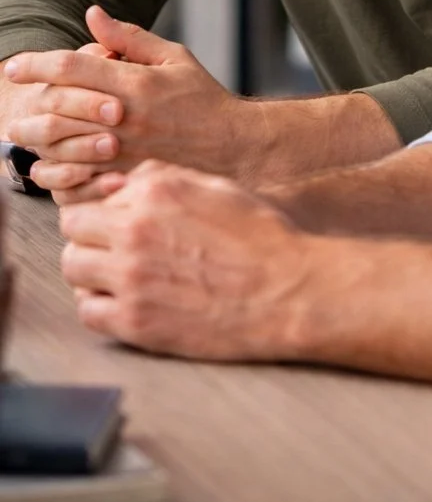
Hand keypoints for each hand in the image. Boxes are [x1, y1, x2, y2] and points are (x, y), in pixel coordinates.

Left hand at [5, 6, 248, 202]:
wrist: (234, 149)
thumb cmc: (203, 100)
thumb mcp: (174, 58)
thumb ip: (130, 38)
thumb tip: (93, 14)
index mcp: (134, 83)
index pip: (70, 67)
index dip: (34, 63)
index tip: (13, 66)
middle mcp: (124, 119)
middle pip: (54, 109)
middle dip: (26, 110)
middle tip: (15, 113)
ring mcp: (122, 155)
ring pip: (57, 150)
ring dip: (35, 145)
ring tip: (27, 141)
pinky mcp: (124, 183)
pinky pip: (74, 185)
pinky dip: (56, 179)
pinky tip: (53, 170)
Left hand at [60, 160, 315, 358]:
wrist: (289, 290)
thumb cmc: (262, 237)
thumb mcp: (216, 188)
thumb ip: (162, 180)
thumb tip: (120, 186)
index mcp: (154, 193)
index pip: (94, 198)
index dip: (105, 212)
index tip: (115, 224)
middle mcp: (134, 230)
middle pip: (72, 231)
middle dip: (90, 237)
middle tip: (114, 249)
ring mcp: (130, 278)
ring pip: (73, 269)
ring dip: (91, 270)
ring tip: (119, 276)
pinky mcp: (135, 321)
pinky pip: (88, 312)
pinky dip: (100, 305)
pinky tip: (125, 302)